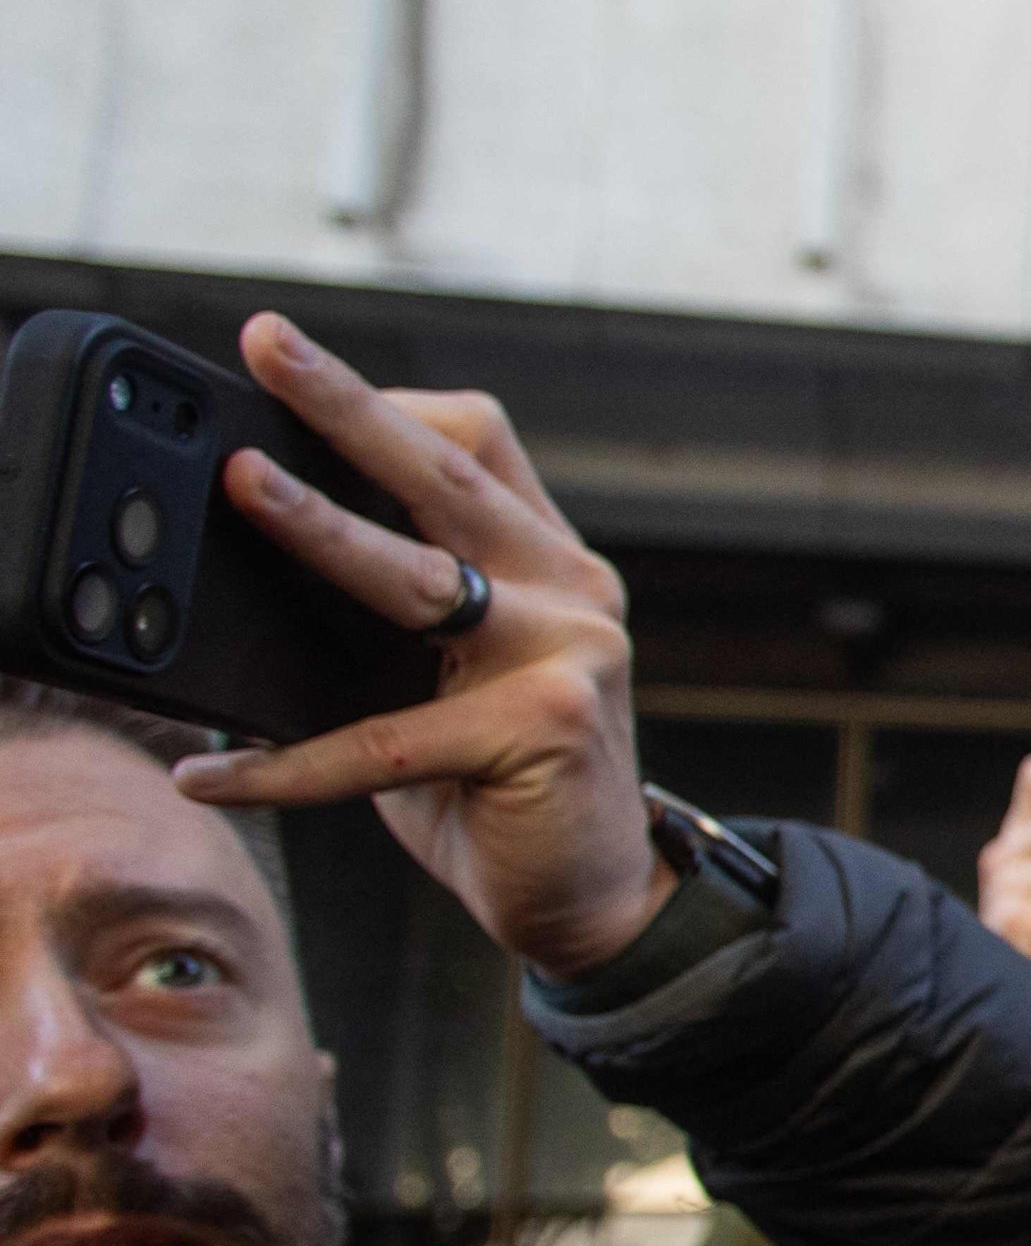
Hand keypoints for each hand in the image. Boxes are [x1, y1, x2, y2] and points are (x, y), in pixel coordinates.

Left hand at [176, 313, 667, 980]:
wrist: (599, 901)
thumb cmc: (504, 789)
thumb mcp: (452, 680)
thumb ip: (396, 620)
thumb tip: (254, 574)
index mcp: (551, 564)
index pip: (476, 440)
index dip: (385, 403)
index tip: (291, 371)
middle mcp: (571, 592)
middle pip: (449, 468)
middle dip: (347, 400)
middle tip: (268, 344)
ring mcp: (568, 655)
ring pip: (420, 575)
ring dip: (318, 525)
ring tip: (238, 488)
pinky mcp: (542, 730)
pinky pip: (379, 741)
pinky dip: (286, 766)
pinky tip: (216, 775)